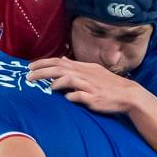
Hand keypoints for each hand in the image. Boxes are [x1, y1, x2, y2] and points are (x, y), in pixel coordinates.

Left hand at [27, 58, 144, 114]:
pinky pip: (80, 95)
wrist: (128, 95)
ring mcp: (90, 86)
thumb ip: (76, 65)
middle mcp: (85, 74)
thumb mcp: (93, 70)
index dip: (43, 63)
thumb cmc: (108, 84)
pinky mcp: (94, 97)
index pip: (59, 61)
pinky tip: (65, 98)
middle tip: (28, 77)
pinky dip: (71, 95)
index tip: (29, 67)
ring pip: (69, 79)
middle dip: (42, 71)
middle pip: (60, 68)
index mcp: (83, 67)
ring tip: (45, 87)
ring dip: (55, 82)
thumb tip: (62, 58)